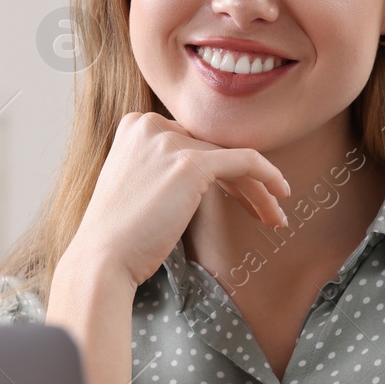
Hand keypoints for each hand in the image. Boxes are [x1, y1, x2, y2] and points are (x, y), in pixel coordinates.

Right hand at [71, 112, 289, 293]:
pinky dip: (267, 176)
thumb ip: (163, 167)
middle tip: (267, 210)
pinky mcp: (190, 163)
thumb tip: (204, 173)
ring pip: (233, 158)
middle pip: (215, 149)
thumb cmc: (120, 235)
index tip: (241, 197)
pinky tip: (281, 196)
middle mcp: (151, 124)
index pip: (194, 141)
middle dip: (244, 182)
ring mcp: (170, 142)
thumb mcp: (137, 185)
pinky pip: (245, 161)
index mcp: (136, 125)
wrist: (104, 258)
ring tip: (275, 217)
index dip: (222, 171)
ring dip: (259, 189)